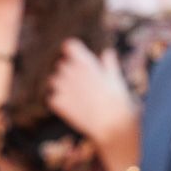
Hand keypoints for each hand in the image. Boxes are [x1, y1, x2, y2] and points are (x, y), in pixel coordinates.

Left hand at [47, 40, 139, 170]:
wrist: (111, 124)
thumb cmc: (118, 100)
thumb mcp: (116, 78)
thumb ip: (108, 64)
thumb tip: (107, 52)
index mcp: (86, 63)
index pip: (69, 46)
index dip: (71, 50)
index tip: (73, 55)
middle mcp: (71, 72)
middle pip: (61, 65)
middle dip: (68, 72)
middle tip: (81, 84)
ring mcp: (62, 87)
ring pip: (53, 80)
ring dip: (61, 85)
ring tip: (76, 96)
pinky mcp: (58, 102)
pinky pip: (52, 98)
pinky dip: (58, 101)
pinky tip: (71, 107)